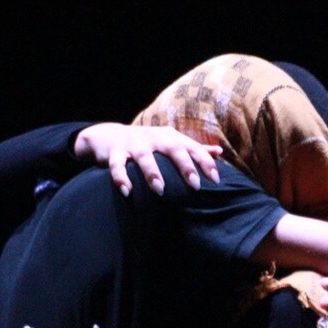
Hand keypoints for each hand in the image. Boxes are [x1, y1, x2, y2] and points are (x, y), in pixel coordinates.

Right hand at [73, 123, 222, 196]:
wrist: (109, 135)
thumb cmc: (147, 143)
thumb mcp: (169, 142)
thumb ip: (193, 148)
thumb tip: (219, 152)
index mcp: (169, 137)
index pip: (191, 147)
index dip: (205, 162)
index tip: (216, 180)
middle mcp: (153, 138)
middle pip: (172, 148)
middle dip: (185, 166)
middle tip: (196, 185)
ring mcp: (133, 144)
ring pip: (144, 156)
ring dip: (152, 172)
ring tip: (160, 190)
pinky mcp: (114, 152)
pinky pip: (117, 165)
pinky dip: (121, 177)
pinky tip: (127, 191)